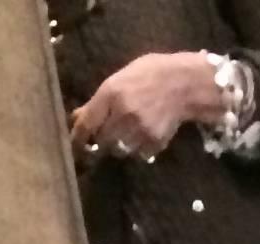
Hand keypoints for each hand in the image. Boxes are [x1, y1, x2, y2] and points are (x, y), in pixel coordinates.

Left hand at [71, 52, 227, 161]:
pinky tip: (145, 133)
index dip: (77, 138)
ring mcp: (139, 130)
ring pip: (119, 150)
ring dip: (119, 145)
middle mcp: (123, 113)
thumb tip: (77, 118)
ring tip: (128, 132)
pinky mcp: (153, 142)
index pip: (86, 124)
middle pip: (101, 141)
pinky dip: (138, 148)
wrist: (184, 84)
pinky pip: (138, 153)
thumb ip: (99, 100)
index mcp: (111, 93)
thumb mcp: (121, 79)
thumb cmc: (150, 75)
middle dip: (102, 139)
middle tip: (107, 134)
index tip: (75, 146)